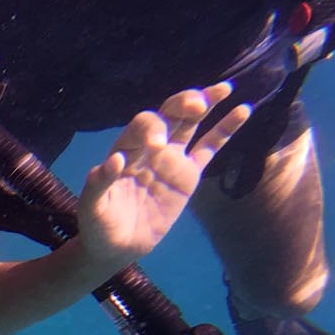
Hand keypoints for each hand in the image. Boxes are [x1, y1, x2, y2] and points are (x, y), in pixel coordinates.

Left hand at [76, 84, 249, 269]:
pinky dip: (225, 129)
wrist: (116, 246)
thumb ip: (99, 184)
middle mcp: (149, 148)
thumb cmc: (98, 225)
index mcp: (125, 149)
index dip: (151, 129)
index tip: (158, 146)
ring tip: (224, 88)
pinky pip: (209, 148)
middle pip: (168, 114)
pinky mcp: (188, 174)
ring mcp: (171, 159)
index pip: (141, 126)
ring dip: (206, 104)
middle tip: (196, 103)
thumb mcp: (92, 207)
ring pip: (190, 124)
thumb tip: (114, 160)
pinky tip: (242, 110)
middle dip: (182, 104)